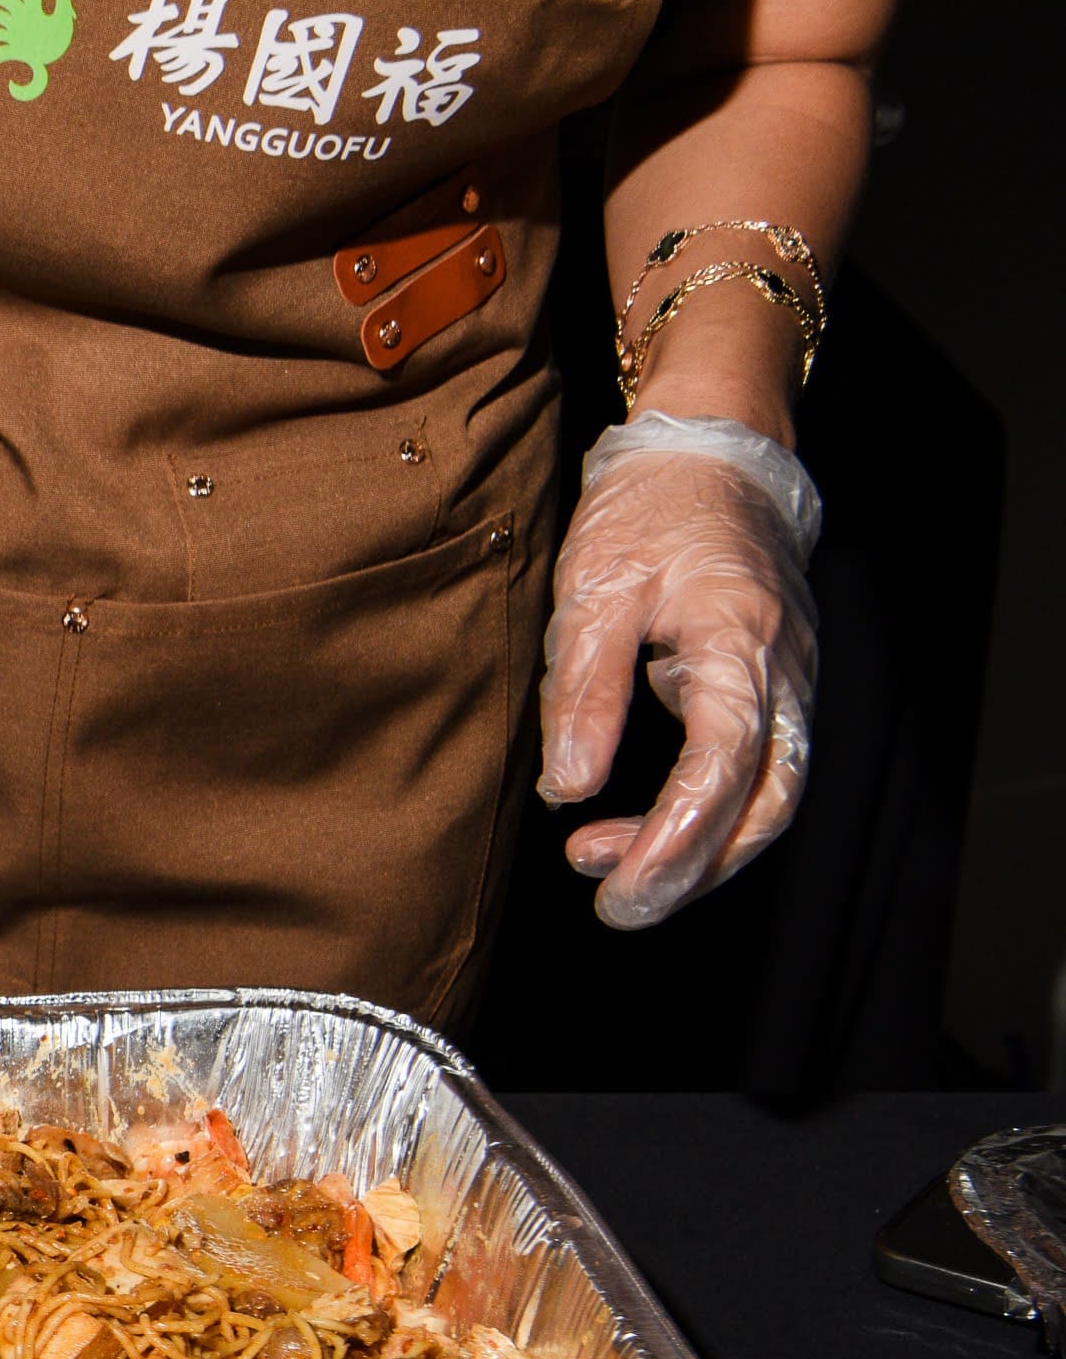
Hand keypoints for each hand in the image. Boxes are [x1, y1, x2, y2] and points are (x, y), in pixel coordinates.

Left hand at [536, 413, 822, 928]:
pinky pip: (755, 772)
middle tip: (615, 906)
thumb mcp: (592, 590)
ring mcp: (787, 682)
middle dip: (693, 870)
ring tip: (601, 864)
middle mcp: (783, 673)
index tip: (615, 886)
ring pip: (768, 798)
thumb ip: (584, 691)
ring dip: (695, 851)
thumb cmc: (649, 511)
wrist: (711, 452)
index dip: (674, 841)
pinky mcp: (770, 688)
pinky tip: (629, 828)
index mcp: (741, 644)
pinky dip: (702, 816)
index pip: (724, 767)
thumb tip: (571, 787)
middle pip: (765, 804)